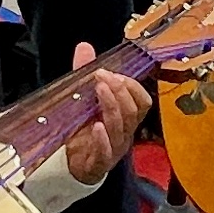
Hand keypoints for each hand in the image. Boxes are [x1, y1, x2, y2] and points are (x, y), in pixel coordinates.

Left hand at [66, 42, 148, 183]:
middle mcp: (124, 133)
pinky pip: (106, 153)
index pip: (142, 101)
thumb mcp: (84, 99)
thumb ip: (85, 74)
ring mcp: (113, 149)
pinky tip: (95, 127)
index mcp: (126, 118)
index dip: (132, 86)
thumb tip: (84, 46)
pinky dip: (102, 139)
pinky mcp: (98, 163)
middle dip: (120, 91)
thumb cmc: (82, 131)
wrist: (70, 166)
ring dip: (111, 106)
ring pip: (121, 128)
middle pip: (133, 112)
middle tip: (102, 76)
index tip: (112, 72)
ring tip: (99, 90)